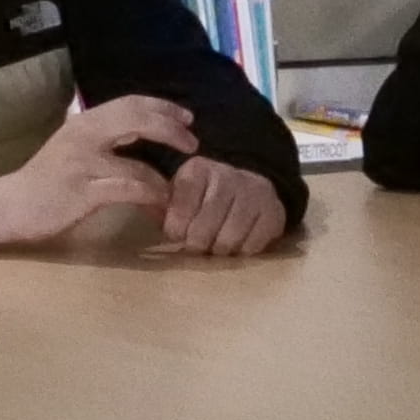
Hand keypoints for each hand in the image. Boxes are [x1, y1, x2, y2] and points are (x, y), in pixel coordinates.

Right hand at [0, 93, 196, 251]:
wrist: (9, 206)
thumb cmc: (45, 182)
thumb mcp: (73, 148)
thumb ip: (101, 137)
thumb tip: (136, 130)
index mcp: (84, 122)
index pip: (131, 102)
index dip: (163, 106)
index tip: (187, 118)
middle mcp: (84, 135)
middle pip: (138, 118)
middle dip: (171, 128)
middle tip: (192, 142)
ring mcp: (83, 163)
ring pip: (138, 161)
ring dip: (165, 176)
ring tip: (177, 187)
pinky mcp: (83, 191)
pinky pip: (129, 189)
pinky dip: (151, 195)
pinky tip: (160, 204)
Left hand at [161, 154, 291, 258]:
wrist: (250, 183)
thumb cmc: (204, 194)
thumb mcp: (177, 191)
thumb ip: (159, 205)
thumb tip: (145, 208)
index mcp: (198, 169)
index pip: (179, 210)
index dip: (175, 229)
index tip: (176, 233)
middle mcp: (228, 175)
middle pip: (202, 230)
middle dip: (196, 244)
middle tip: (196, 244)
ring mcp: (254, 193)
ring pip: (227, 241)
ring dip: (218, 250)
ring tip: (215, 243)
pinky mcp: (274, 212)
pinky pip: (251, 246)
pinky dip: (241, 251)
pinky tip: (237, 241)